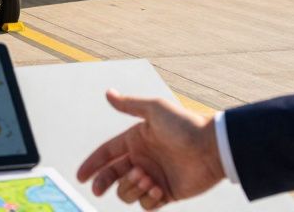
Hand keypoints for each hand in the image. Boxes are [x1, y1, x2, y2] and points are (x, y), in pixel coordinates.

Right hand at [77, 90, 225, 208]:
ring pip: (127, 192)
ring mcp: (153, 177)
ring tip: (147, 179)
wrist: (212, 149)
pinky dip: (148, 199)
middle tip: (98, 189)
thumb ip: (129, 105)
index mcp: (136, 140)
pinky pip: (147, 204)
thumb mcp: (155, 110)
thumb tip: (108, 93)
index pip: (107, 153)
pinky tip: (159, 189)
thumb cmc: (185, 125)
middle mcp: (142, 159)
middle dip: (103, 182)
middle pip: (112, 176)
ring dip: (131, 187)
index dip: (92, 164)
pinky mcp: (166, 193)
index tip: (81, 177)